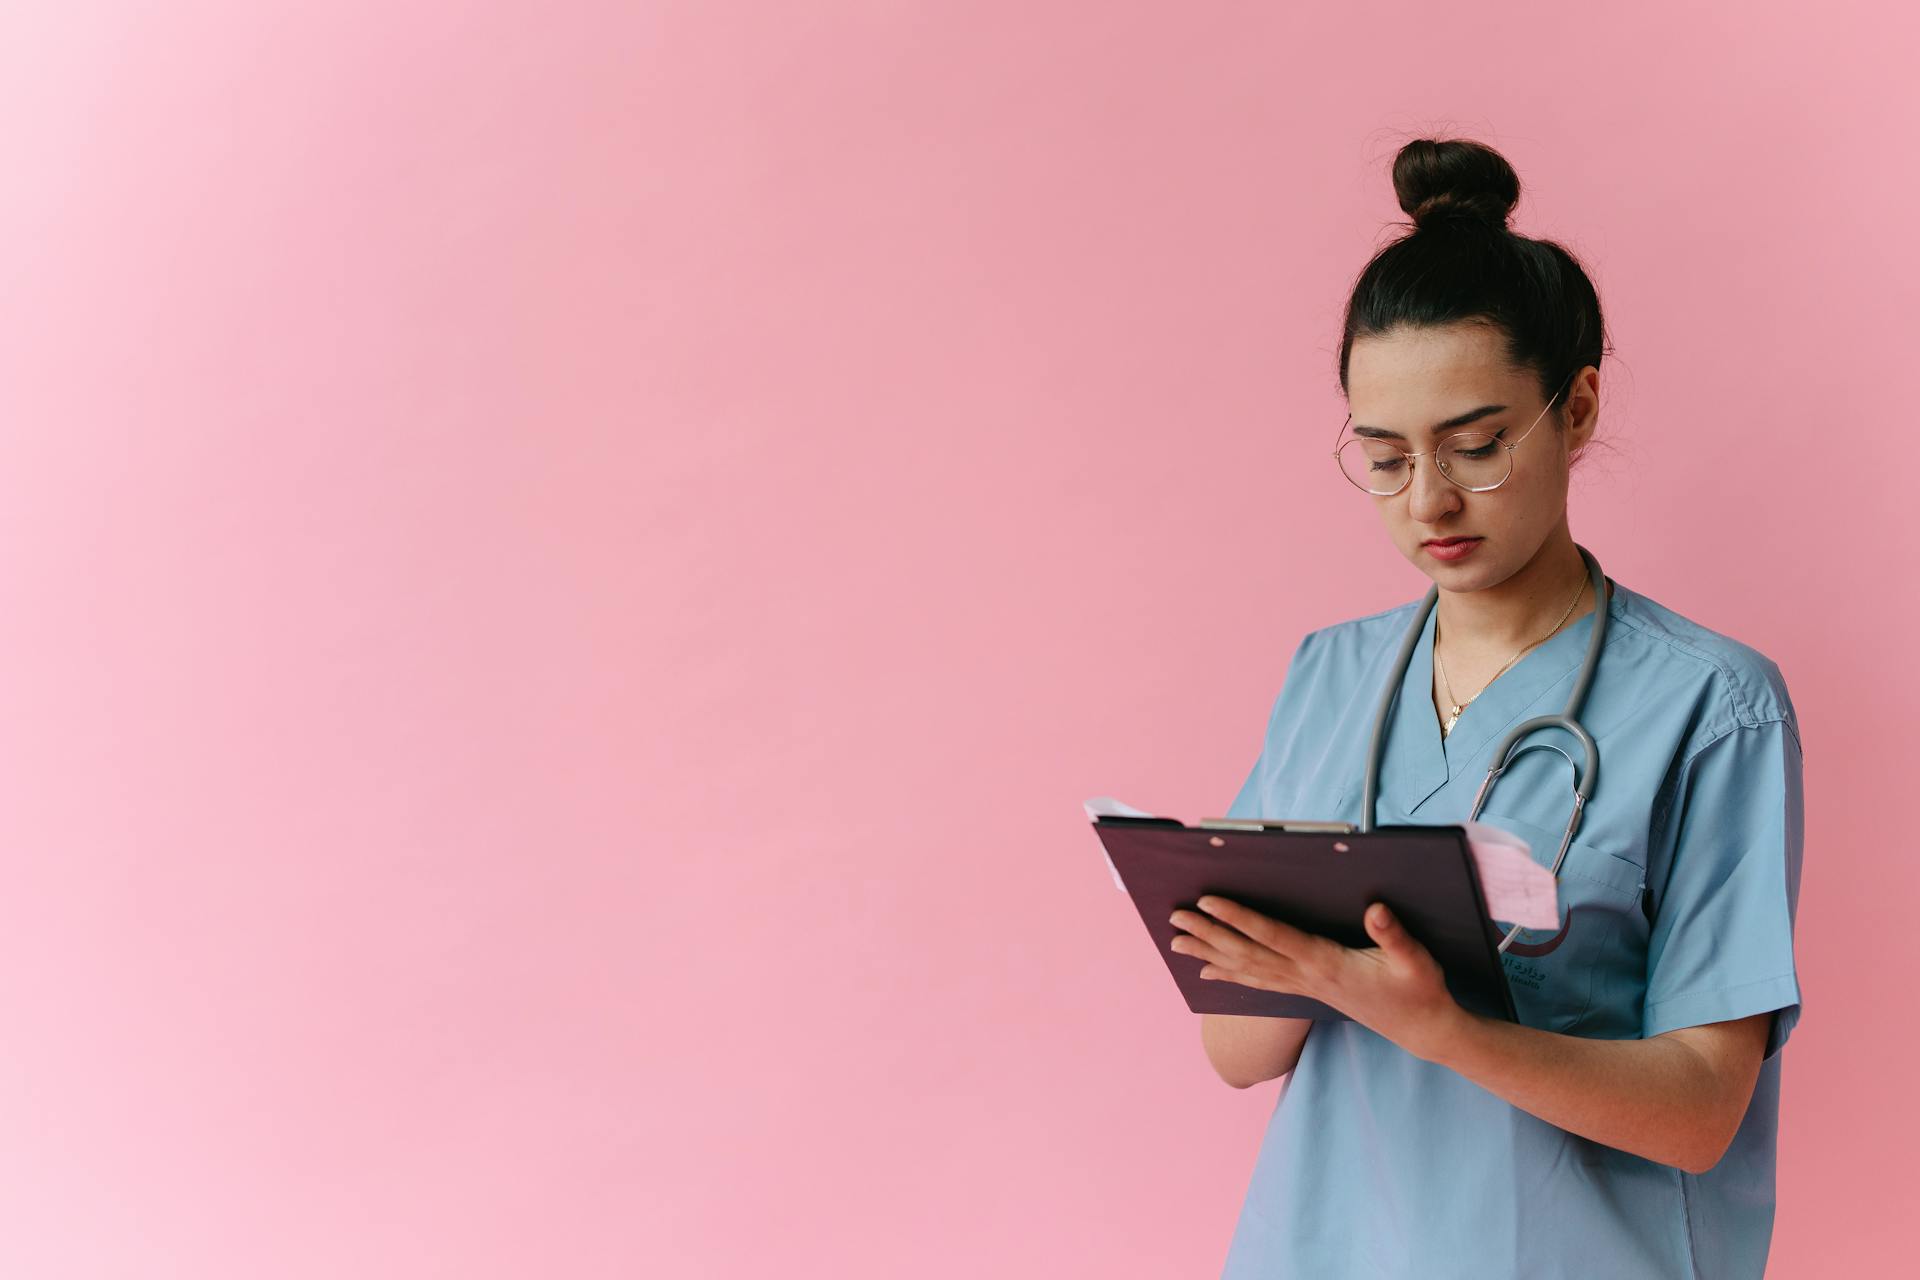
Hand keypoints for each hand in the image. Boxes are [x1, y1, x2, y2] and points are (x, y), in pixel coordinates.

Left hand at [1169, 895, 1466, 1062]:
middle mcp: (1306, 976)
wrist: (1421, 1029)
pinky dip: (1230, 973)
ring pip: (1247, 968)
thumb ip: (1394, 937)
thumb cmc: (1419, 990)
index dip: (1239, 918)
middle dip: (1209, 932)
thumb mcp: (1416, 961)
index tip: (1209, 901)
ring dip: (1209, 952)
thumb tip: (1376, 911)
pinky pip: (1258, 982)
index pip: (1273, 936)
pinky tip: (1207, 970)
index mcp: (1326, 963)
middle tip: (1175, 916)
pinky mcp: (1306, 991)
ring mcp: (1303, 986)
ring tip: (1176, 940)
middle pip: (1247, 953)